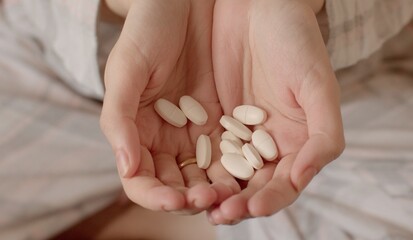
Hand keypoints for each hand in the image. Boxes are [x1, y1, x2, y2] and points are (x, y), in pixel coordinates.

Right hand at [100, 0, 228, 213]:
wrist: (185, 3)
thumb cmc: (147, 30)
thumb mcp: (126, 69)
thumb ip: (119, 118)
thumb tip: (125, 167)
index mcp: (136, 133)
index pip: (140, 179)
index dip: (154, 196)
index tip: (174, 200)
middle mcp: (165, 139)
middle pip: (174, 184)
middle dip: (189, 199)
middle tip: (208, 200)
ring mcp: (194, 132)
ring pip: (204, 175)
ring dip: (215, 190)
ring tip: (230, 196)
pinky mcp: (222, 121)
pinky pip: (230, 151)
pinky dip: (237, 168)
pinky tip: (248, 174)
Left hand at [208, 0, 344, 223]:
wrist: (258, 7)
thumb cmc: (296, 42)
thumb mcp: (317, 86)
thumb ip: (323, 136)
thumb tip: (305, 179)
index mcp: (297, 142)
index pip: (284, 183)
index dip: (270, 199)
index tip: (251, 206)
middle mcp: (268, 144)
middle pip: (252, 186)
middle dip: (237, 203)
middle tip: (219, 213)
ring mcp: (239, 134)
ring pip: (225, 174)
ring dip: (212, 192)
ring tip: (197, 203)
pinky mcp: (213, 120)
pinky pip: (202, 149)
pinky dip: (195, 167)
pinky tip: (183, 176)